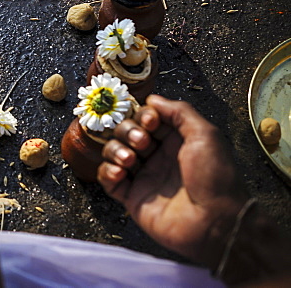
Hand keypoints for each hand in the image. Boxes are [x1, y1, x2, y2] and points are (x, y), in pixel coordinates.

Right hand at [97, 95, 248, 268]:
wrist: (215, 222)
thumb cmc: (215, 178)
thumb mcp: (206, 135)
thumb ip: (179, 112)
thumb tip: (153, 99)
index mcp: (175, 141)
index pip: (145, 118)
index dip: (142, 116)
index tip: (150, 122)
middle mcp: (157, 156)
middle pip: (126, 132)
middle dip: (128, 132)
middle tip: (142, 143)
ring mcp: (144, 177)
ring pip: (113, 152)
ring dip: (115, 150)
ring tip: (129, 160)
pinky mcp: (132, 197)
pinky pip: (108, 179)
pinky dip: (107, 172)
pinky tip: (120, 173)